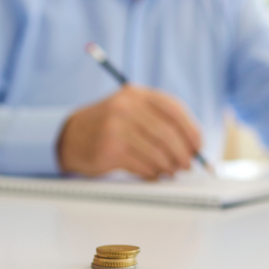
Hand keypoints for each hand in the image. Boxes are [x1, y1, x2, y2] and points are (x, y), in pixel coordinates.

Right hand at [57, 85, 202, 179]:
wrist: (71, 136)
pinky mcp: (110, 149)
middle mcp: (126, 107)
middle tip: (187, 165)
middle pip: (168, 134)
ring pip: (157, 153)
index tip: (198, 146)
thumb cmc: (108, 125)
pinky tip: (154, 174)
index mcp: (136, 94)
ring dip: (169, 166)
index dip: (191, 130)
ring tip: (171, 171)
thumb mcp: (131, 110)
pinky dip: (154, 173)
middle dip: (183, 153)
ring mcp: (116, 128)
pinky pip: (143, 166)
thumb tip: (192, 145)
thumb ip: (159, 120)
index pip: (174, 110)